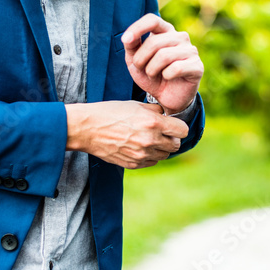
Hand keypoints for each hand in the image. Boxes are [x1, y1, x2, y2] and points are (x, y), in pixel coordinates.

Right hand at [65, 101, 188, 168]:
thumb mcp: (135, 105)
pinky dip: (149, 156)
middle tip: (161, 133)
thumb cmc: (110, 113)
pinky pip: (151, 162)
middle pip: (175, 145)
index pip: (182, 130)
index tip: (172, 125)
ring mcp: (142, 154)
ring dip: (160, 148)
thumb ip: (155, 111)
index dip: (178, 127)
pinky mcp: (134, 164)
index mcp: (153, 123)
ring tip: (148, 139)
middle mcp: (150, 140)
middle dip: (171, 138)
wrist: (87, 129)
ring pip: (164, 155)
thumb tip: (166, 115)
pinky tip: (139, 147)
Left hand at [122, 14, 203, 114]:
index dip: (137, 28)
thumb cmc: (152, 76)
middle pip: (154, 42)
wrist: (167, 97)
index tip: (125, 41)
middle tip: (141, 69)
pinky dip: (167, 76)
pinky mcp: (197, 66)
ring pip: (164, 56)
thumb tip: (127, 38)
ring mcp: (191, 50)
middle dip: (141, 59)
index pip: (152, 20)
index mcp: (166, 31)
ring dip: (152, 70)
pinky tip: (168, 78)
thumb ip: (131, 46)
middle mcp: (180, 37)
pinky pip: (176, 68)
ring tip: (153, 75)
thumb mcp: (135, 61)